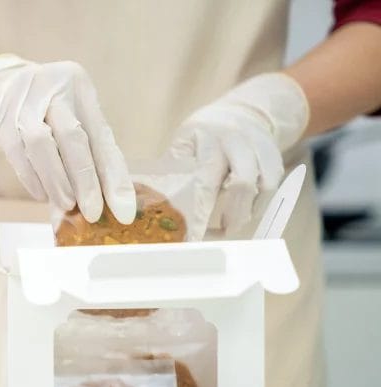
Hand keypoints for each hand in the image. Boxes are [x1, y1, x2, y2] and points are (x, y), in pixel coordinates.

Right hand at [0, 55, 134, 223]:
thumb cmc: (47, 109)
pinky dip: (32, 179)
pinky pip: (17, 155)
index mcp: (78, 86)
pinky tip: (43, 194)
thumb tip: (111, 200)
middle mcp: (52, 88)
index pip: (101, 136)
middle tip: (92, 213)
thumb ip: (92, 152)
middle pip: (72, 136)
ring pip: (41, 145)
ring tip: (67, 205)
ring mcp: (22, 103)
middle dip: (84, 180)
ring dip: (56, 181)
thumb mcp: (75, 116)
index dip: (114, 175)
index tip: (124, 210)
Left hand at [169, 73, 308, 235]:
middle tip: (219, 232)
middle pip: (242, 184)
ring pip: (262, 187)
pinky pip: (272, 186)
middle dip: (232, 215)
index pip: (204, 181)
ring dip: (247, 211)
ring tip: (230, 222)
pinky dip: (260, 203)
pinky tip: (245, 208)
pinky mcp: (276, 155)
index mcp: (207, 139)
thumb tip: (147, 207)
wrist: (244, 111)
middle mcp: (236, 140)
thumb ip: (173, 172)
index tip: (191, 238)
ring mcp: (259, 146)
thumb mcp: (184, 145)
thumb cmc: (205, 135)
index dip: (199, 213)